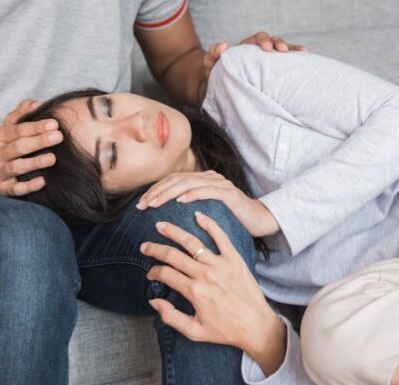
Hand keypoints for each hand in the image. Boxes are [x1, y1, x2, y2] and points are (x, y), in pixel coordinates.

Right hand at [0, 99, 62, 196]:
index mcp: (0, 136)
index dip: (36, 127)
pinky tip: (42, 181)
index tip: (54, 123)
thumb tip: (36, 103)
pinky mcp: (3, 188)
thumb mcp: (9, 128)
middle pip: (18, 147)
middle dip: (38, 142)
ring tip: (52, 158)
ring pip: (16, 167)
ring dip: (34, 162)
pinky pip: (16, 189)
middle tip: (58, 137)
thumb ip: (21, 114)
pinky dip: (28, 186)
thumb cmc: (5, 145)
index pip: (18, 130)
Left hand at [136, 170, 279, 236]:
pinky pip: (207, 191)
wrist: (259, 221)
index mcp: (202, 180)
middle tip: (143, 205)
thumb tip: (162, 221)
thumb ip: (188, 211)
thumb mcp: (205, 213)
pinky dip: (192, 194)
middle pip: (177, 179)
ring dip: (169, 193)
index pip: (173, 180)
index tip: (140, 205)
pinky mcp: (229, 193)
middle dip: (157, 191)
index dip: (155, 190)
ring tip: (155, 203)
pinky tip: (180, 201)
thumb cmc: (231, 220)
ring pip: (189, 183)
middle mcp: (210, 178)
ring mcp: (220, 184)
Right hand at [142, 212, 286, 368]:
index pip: (165, 274)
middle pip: (172, 255)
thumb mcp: (194, 331)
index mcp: (194, 291)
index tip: (151, 273)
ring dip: (173, 232)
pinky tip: (197, 215)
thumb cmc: (225, 331)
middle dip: (154, 249)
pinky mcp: (234, 258)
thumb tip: (153, 301)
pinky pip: (220, 236)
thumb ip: (170, 317)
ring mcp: (220, 264)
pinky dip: (209, 224)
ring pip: (191, 242)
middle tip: (144, 246)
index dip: (153, 272)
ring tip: (161, 225)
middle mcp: (204, 274)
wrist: (256, 325)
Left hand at [195, 34, 306, 103]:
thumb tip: (223, 45)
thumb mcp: (211, 63)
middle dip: (279, 43)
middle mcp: (260, 50)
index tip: (266, 48)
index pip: (258, 38)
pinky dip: (296, 58)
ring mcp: (268, 60)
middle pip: (273, 41)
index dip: (263, 40)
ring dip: (292, 49)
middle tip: (281, 51)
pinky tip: (308, 58)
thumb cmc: (216, 72)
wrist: (219, 84)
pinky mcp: (274, 70)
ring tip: (304, 52)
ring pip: (283, 50)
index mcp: (248, 46)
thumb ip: (213, 54)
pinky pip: (287, 63)